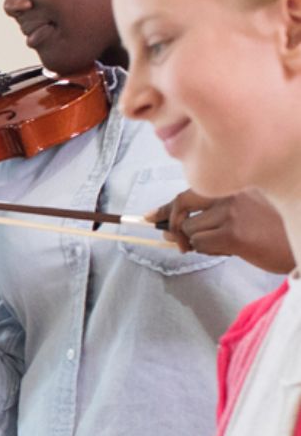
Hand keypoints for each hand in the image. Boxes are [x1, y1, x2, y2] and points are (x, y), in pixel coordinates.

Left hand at [151, 189, 294, 273]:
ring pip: (188, 229)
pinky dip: (205, 251)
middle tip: (174, 240)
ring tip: (222, 245)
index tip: (150, 217)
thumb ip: (211, 215)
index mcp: (236, 184)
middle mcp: (232, 192)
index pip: (191, 190)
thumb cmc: (275, 232)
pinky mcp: (233, 233)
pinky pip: (199, 244)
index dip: (167, 206)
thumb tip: (167, 228)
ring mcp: (232, 211)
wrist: (300, 247)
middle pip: (181, 202)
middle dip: (171, 222)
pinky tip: (228, 250)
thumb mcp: (246, 214)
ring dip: (195, 242)